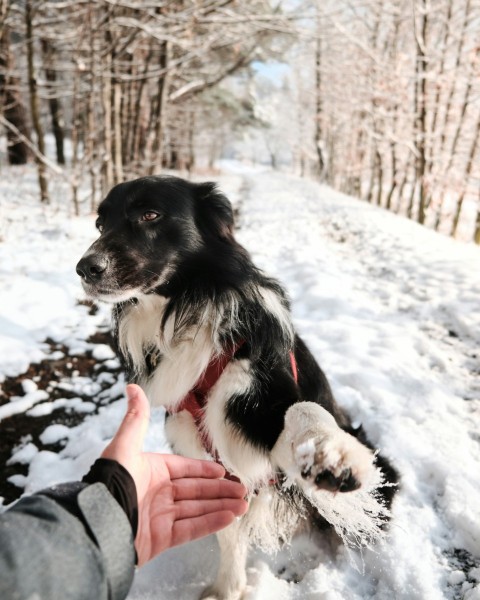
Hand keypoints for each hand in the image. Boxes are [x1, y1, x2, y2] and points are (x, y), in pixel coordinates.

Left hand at [101, 384, 247, 565]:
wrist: (97, 524)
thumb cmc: (110, 482)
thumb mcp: (124, 446)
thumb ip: (136, 419)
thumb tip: (132, 387)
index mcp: (151, 471)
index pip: (184, 468)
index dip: (204, 469)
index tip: (222, 470)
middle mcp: (158, 493)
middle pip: (196, 489)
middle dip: (220, 489)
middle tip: (242, 489)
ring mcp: (160, 517)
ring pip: (198, 509)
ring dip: (221, 505)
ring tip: (243, 504)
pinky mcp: (162, 539)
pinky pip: (192, 529)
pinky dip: (212, 523)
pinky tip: (229, 517)